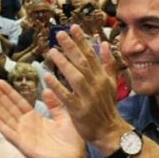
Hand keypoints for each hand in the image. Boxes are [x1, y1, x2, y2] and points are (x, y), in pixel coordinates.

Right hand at [0, 48, 96, 157]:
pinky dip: (0, 126)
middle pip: (10, 108)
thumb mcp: (64, 118)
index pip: (19, 102)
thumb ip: (55, 105)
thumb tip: (47, 89)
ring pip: (7, 118)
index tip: (0, 81)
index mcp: (35, 119)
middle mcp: (27, 126)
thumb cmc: (71, 143)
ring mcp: (24, 136)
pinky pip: (10, 134)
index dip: (9, 92)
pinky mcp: (24, 145)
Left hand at [44, 27, 128, 152]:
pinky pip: (67, 96)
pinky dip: (57, 86)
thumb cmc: (107, 107)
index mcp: (103, 77)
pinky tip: (47, 77)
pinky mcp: (79, 110)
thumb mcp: (111, 83)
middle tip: (60, 34)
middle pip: (83, 62)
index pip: (92, 55)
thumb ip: (108, 64)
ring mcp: (88, 97)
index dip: (82, 40)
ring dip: (64, 63)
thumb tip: (105, 44)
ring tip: (52, 51)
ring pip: (76, 77)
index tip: (73, 27)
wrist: (109, 131)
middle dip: (72, 47)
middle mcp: (96, 85)